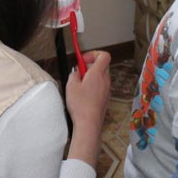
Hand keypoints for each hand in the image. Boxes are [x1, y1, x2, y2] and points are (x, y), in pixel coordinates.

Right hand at [64, 50, 110, 165]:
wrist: (89, 123)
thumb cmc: (81, 106)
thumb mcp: (70, 86)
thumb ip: (74, 74)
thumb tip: (76, 72)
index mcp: (97, 73)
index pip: (104, 55)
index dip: (93, 54)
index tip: (83, 60)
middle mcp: (105, 80)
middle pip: (102, 65)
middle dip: (90, 65)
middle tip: (79, 72)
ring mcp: (107, 89)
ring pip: (102, 75)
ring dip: (92, 76)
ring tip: (80, 84)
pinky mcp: (106, 97)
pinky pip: (101, 85)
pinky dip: (94, 85)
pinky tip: (84, 93)